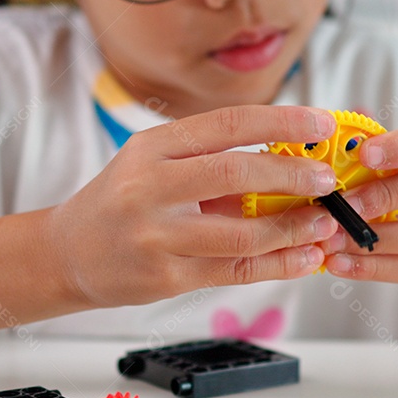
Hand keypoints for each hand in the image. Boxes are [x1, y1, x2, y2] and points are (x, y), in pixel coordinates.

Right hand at [45, 106, 339, 308]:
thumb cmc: (126, 201)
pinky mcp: (165, 277)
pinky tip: (305, 259)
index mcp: (153, 146)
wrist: (70, 252)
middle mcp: (150, 186)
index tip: (321, 123)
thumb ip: (212, 158)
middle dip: (291, 175)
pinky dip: (277, 265)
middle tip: (327, 179)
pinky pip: (234, 270)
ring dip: (292, 229)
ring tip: (326, 224)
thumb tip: (292, 156)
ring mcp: (156, 235)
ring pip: (239, 232)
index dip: (281, 121)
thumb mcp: (156, 164)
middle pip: (234, 173)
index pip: (227, 124)